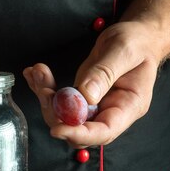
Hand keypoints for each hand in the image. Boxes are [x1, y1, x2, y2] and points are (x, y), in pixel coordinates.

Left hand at [24, 0, 169, 146]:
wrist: (136, 37)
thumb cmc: (137, 43)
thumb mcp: (124, 51)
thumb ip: (105, 73)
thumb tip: (86, 95)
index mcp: (128, 107)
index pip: (103, 131)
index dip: (79, 133)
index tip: (58, 128)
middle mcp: (109, 112)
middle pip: (78, 129)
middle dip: (56, 113)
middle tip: (44, 90)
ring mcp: (94, 106)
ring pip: (64, 116)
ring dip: (46, 97)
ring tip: (37, 72)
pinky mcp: (80, 97)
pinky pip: (59, 100)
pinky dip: (44, 87)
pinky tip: (33, 74)